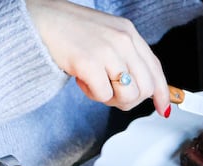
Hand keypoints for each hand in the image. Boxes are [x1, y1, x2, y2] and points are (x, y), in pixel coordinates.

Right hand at [25, 0, 169, 114]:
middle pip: (145, 88)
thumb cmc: (70, 31)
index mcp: (128, 33)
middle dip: (129, 100)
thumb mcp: (107, 37)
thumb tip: (144, 89)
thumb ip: (126, 58)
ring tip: (95, 84)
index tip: (163, 108)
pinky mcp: (89, 62)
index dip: (162, 93)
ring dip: (111, 99)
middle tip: (111, 94)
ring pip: (128, 95)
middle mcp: (122, 40)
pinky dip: (92, 94)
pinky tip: (81, 80)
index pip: (155, 69)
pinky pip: (103, 95)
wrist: (39, 20)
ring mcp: (107, 51)